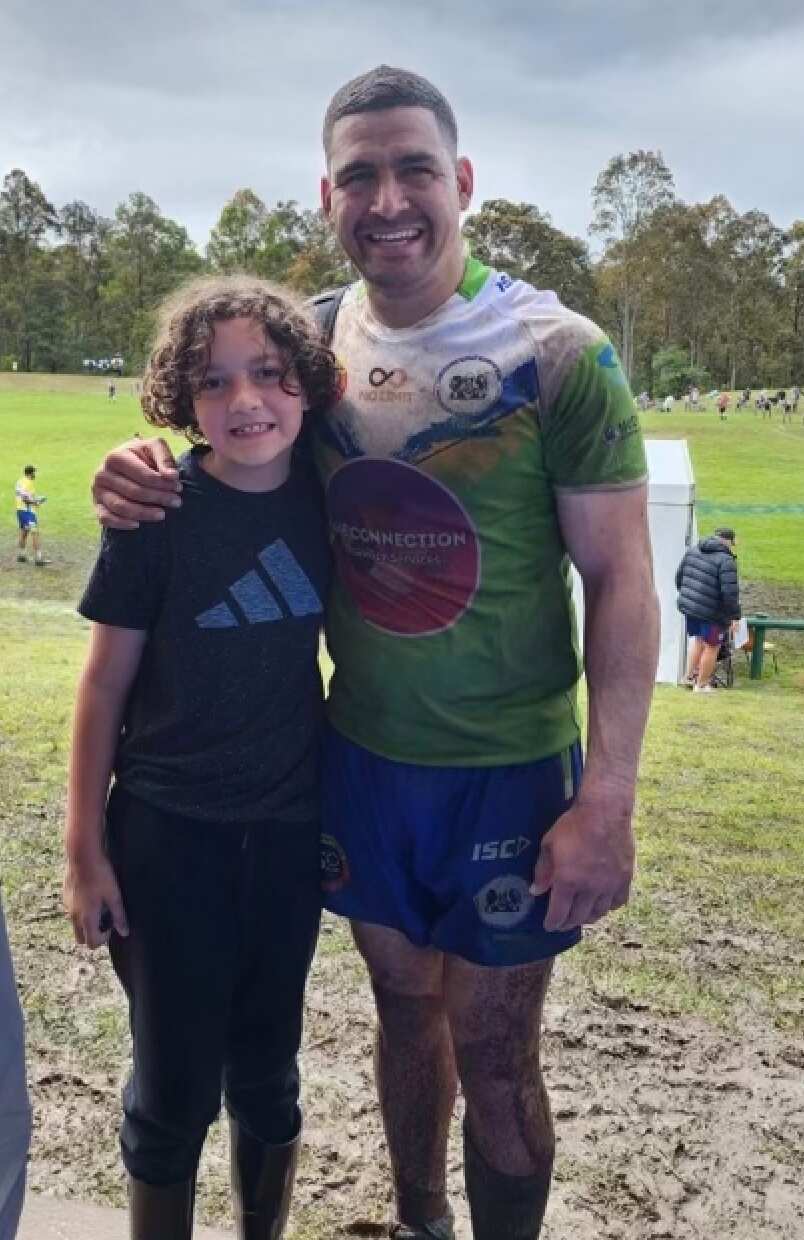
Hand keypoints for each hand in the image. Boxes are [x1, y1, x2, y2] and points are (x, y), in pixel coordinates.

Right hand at [64, 851, 128, 948]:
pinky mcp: (65, 896)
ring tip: (99, 905)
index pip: (91, 943)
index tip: (111, 924)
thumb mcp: (114, 895)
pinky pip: (72, 911)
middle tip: (105, 918)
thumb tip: (124, 932)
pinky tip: (90, 895)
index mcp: (86, 917)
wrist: (82, 855)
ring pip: (75, 924)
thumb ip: (119, 915)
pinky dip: (81, 910)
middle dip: (93, 934)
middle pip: (81, 938)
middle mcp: (74, 916)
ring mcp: (67, 906)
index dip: (104, 938)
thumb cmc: (100, 875)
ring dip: (86, 922)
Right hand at [92, 437, 180, 529]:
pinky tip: (138, 525)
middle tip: (177, 502)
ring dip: (144, 513)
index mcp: (115, 457)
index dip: (163, 484)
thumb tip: (172, 476)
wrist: (125, 463)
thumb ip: (165, 458)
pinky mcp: (97, 505)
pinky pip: (106, 518)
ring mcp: (97, 491)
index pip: (143, 476)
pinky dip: (121, 523)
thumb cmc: (142, 456)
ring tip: (162, 515)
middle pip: (134, 492)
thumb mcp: (154, 447)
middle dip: (158, 498)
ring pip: (121, 507)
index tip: (179, 488)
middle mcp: (102, 473)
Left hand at [530, 793, 634, 931]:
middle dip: (568, 923)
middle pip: (579, 916)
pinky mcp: (625, 878)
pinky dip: (609, 907)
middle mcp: (590, 888)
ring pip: (599, 912)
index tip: (549, 926)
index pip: (559, 913)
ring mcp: (609, 885)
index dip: (553, 923)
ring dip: (588, 917)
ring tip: (582, 916)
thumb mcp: (549, 844)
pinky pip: (618, 902)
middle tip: (563, 923)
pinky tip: (604, 904)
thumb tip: (536, 891)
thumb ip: (543, 870)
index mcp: (568, 881)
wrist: (604, 811)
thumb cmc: (573, 825)